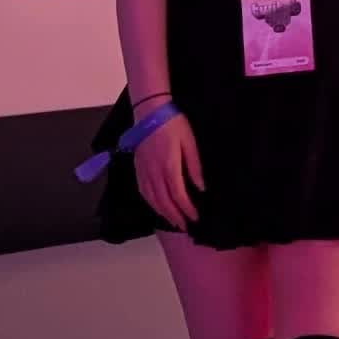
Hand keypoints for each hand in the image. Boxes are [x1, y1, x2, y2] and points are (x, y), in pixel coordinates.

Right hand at [133, 113, 203, 231]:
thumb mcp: (190, 143)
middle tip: (185, 227)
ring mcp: (143, 170)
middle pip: (164, 201)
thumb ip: (195, 167)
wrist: (150, 111)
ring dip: (163, 213)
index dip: (187, 209)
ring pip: (152, 199)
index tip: (196, 217)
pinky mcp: (138, 167)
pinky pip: (143, 191)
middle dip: (175, 216)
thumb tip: (201, 188)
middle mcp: (154, 172)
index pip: (178, 195)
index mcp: (169, 166)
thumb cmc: (173, 124)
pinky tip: (156, 207)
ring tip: (173, 222)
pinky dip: (150, 203)